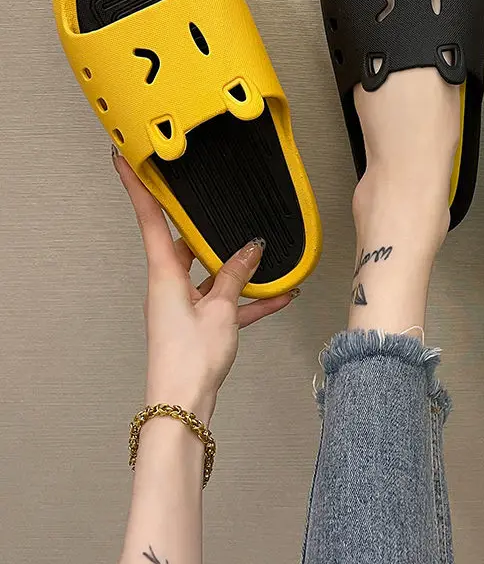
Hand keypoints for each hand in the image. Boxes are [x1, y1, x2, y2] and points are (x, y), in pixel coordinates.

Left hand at [113, 151, 296, 420]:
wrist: (183, 404)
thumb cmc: (189, 358)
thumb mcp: (221, 310)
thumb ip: (236, 276)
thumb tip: (251, 249)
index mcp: (163, 274)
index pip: (149, 219)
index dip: (137, 187)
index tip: (125, 158)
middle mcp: (168, 285)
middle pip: (184, 244)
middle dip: (205, 226)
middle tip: (215, 201)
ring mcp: (182, 304)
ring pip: (211, 274)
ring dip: (238, 269)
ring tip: (269, 256)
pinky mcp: (197, 323)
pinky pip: (225, 302)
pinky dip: (248, 298)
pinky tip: (279, 295)